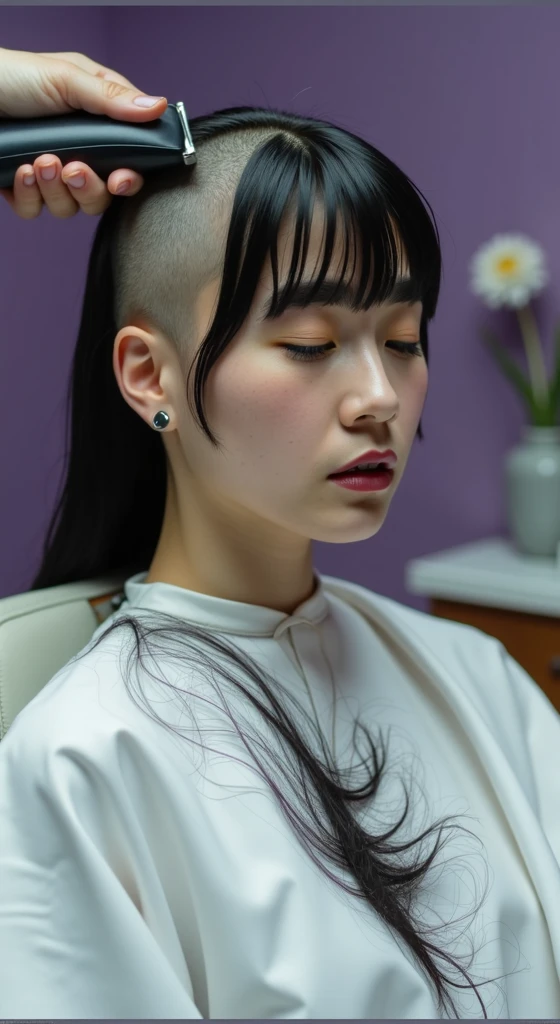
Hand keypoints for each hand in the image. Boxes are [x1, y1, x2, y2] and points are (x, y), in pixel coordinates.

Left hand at [0, 46, 167, 218]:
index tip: (120, 179)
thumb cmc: (10, 75)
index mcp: (96, 121)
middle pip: (103, 195)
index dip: (129, 177)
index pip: (130, 160)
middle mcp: (77, 150)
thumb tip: (158, 108)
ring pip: (71, 207)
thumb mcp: (66, 77)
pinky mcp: (23, 189)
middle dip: (89, 189)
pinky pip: (36, 210)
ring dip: (55, 189)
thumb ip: (112, 98)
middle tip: (73, 169)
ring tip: (39, 162)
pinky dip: (29, 196)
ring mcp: (51, 172)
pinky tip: (21, 171)